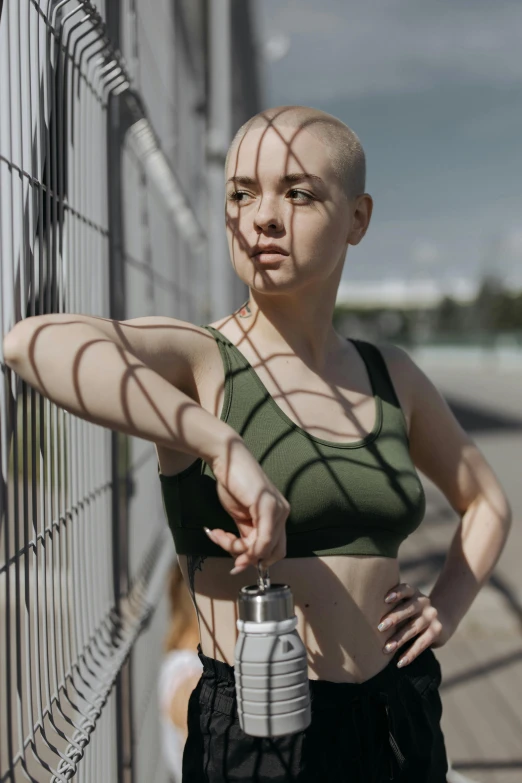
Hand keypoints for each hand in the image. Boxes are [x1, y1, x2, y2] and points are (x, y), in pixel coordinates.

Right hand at [204, 437, 288, 574]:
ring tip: (217, 535)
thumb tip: (244, 559)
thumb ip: (247, 534)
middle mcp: (282, 513)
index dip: (258, 561)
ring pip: (264, 548)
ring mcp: (277, 509)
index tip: (236, 563)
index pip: (276, 550)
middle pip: (273, 553)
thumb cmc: (233, 483)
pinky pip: (263, 539)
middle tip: (227, 552)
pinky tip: (224, 537)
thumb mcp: (241, 516)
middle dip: (248, 558)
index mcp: (278, 515)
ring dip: (236, 548)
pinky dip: (246, 546)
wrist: (226, 457)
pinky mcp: (267, 506)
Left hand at [378, 582, 453, 666]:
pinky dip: (410, 654)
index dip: (397, 593)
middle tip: (380, 627)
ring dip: (399, 639)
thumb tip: (364, 615)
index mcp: (413, 593)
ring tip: (386, 649)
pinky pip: (422, 643)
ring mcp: (431, 616)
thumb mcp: (406, 603)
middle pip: (409, 609)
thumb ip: (392, 605)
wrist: (442, 619)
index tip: (385, 599)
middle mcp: (423, 602)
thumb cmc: (412, 612)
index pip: (405, 589)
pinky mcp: (436, 631)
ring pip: (414, 628)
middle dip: (394, 618)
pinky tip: (400, 662)